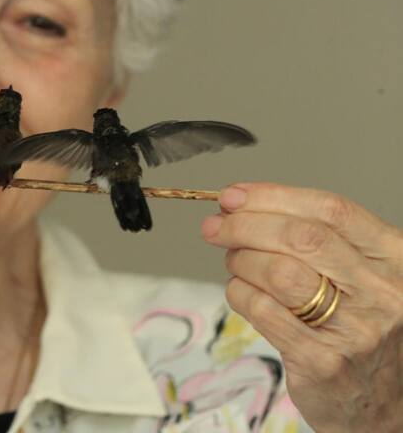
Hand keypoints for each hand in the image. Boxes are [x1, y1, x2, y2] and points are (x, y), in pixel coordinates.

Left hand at [201, 183, 402, 432]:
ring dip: (241, 259)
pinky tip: (241, 292)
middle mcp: (383, 293)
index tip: (233, 195)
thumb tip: (240, 204)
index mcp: (396, 259)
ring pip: (279, 271)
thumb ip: (317, 239)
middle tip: (215, 226)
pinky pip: (263, 310)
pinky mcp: (323, 362)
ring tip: (235, 262)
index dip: (273, 196)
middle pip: (302, 237)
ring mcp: (356, 330)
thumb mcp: (361, 276)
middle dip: (245, 224)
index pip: (332, 210)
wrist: (384, 405)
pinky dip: (239, 292)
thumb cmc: (361, 327)